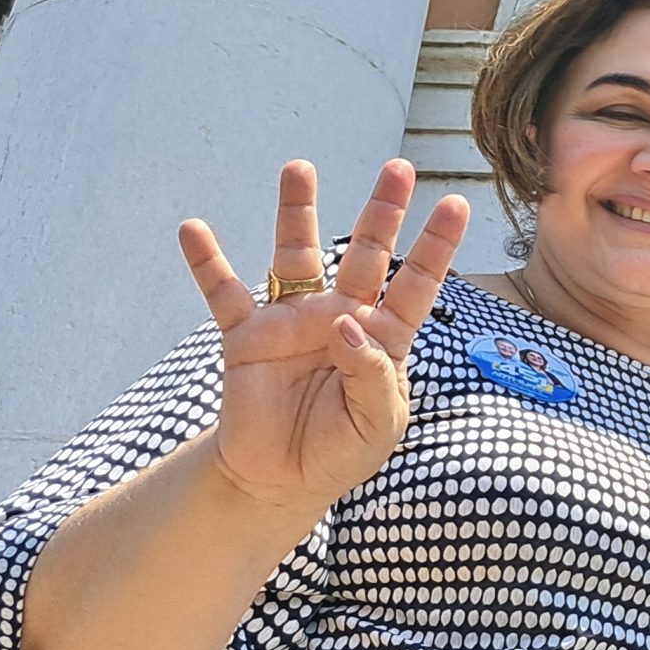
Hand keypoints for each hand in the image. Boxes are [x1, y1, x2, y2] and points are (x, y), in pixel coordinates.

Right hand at [179, 158, 468, 516]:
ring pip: (298, 254)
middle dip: (383, 210)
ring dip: (298, 212)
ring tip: (300, 167)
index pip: (417, 283)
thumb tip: (347, 323)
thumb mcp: (377, 424)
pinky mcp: (248, 338)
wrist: (280, 482)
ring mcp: (293, 321)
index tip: (456, 203)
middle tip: (398, 168)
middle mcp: (340, 316)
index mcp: (383, 337)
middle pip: (367, 253)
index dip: (436, 246)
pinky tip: (193, 229)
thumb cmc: (340, 452)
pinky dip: (208, 263)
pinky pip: (224, 294)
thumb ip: (372, 375)